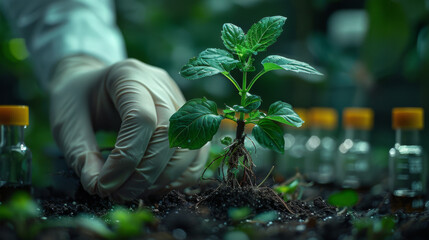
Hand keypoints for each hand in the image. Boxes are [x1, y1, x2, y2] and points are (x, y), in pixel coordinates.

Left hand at [49, 55, 208, 200]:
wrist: (93, 84)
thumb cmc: (79, 100)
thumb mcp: (68, 122)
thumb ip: (81, 154)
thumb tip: (99, 188)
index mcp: (129, 76)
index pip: (141, 118)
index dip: (126, 158)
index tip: (103, 185)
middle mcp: (161, 86)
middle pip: (169, 134)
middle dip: (145, 173)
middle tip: (118, 194)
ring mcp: (179, 102)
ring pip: (188, 146)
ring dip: (164, 178)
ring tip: (132, 191)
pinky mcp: (188, 122)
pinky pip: (195, 153)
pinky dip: (180, 177)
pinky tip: (154, 186)